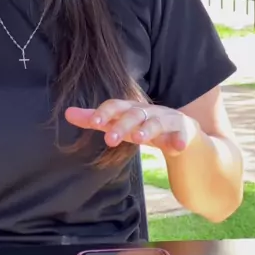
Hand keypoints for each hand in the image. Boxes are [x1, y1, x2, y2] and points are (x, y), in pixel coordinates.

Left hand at [65, 99, 199, 156]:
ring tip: (139, 139)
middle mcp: (151, 111)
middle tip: (109, 140)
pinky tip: (177, 148)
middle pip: (136, 113)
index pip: (118, 106)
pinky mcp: (187, 132)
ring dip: (148, 129)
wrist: (186, 141)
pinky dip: (180, 140)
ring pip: (158, 121)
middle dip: (122, 125)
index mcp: (134, 110)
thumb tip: (67, 113)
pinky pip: (184, 135)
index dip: (105, 113)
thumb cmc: (148, 131)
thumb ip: (98, 121)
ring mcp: (170, 119)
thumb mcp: (122, 127)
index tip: (92, 123)